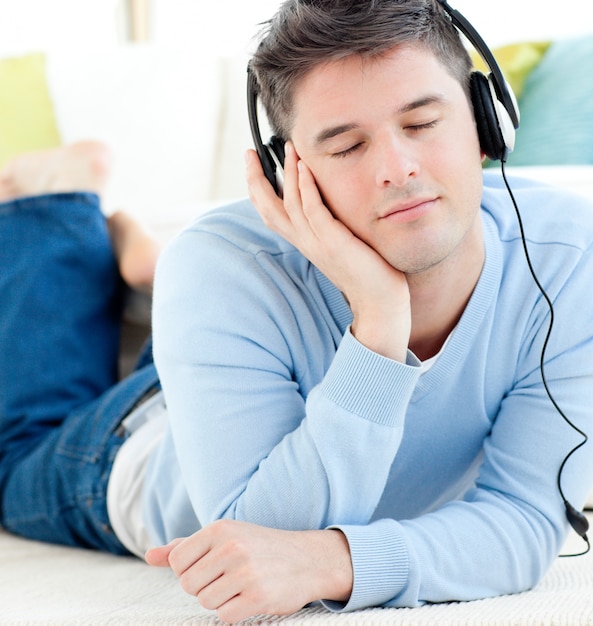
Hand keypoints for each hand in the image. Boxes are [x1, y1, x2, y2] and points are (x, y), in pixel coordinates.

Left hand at [146, 520, 352, 623]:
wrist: (307, 559)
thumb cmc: (258, 547)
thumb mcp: (223, 537)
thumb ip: (184, 547)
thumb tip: (148, 555)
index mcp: (219, 528)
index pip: (177, 562)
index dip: (190, 570)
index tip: (212, 565)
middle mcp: (230, 546)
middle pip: (188, 585)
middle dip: (205, 586)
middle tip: (229, 577)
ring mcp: (245, 572)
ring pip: (205, 602)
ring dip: (220, 600)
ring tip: (242, 584)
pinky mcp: (258, 596)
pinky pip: (224, 616)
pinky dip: (235, 612)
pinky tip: (251, 596)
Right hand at [245, 142, 410, 361]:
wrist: (380, 302)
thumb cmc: (368, 273)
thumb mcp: (341, 245)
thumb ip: (330, 226)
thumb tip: (329, 204)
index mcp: (304, 243)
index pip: (271, 214)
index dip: (257, 189)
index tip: (252, 165)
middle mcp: (305, 243)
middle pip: (268, 209)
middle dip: (255, 180)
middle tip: (249, 154)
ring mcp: (318, 244)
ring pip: (290, 205)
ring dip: (287, 174)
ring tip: (289, 149)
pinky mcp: (334, 243)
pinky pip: (314, 211)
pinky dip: (307, 188)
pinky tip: (306, 168)